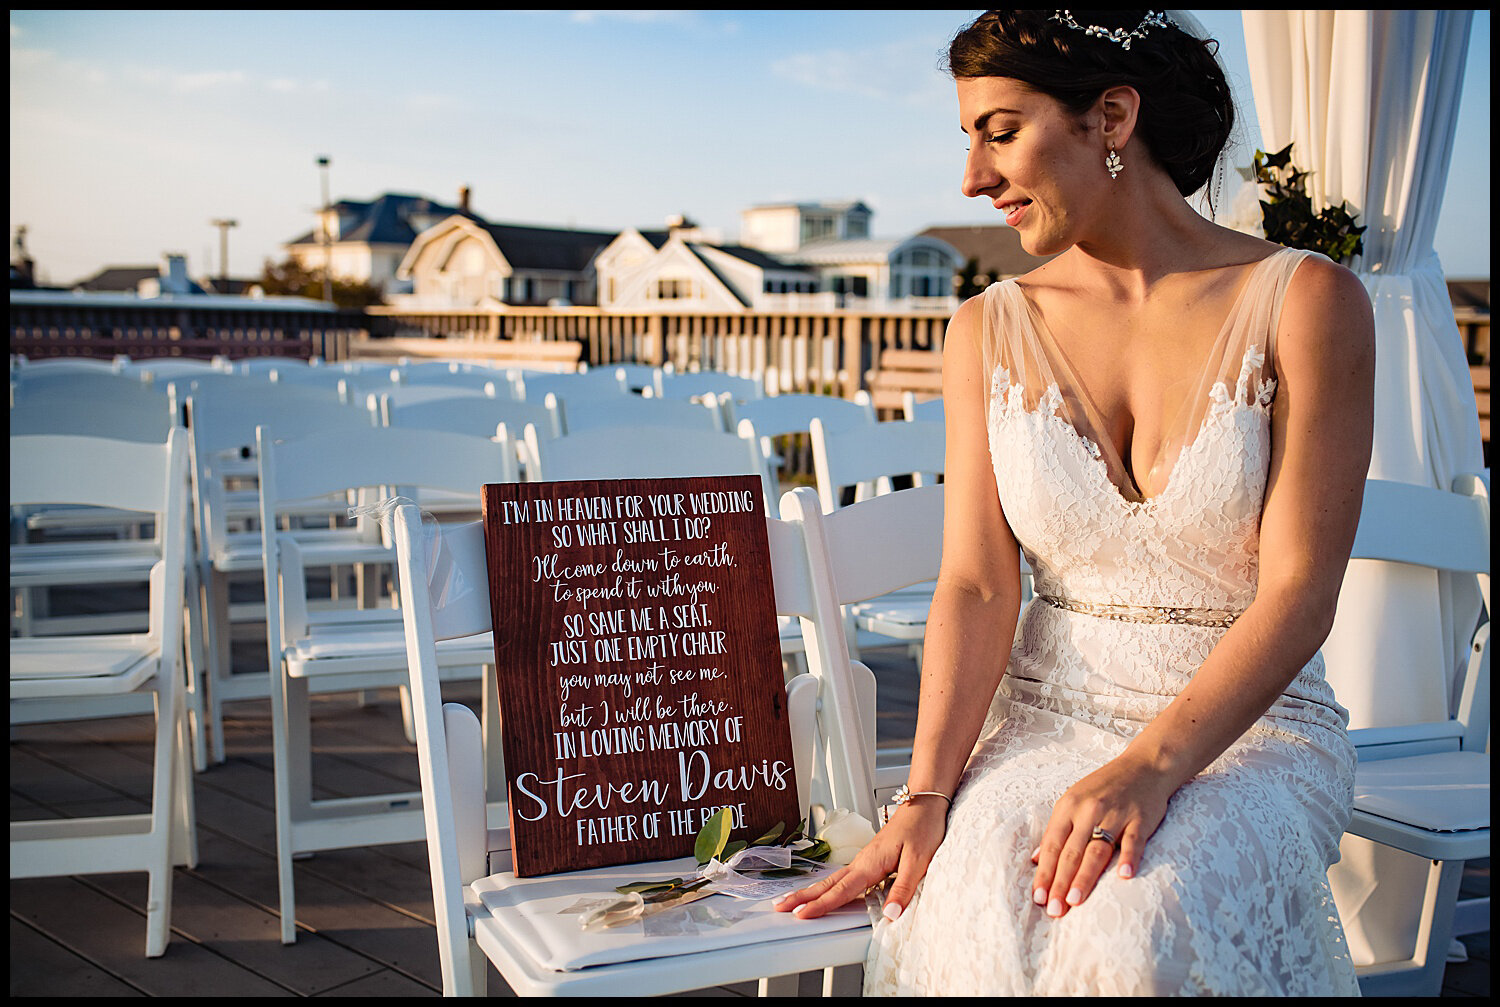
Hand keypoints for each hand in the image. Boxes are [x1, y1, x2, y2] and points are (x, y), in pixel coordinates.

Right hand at [774, 799, 948, 921]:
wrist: (925, 805)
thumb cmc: (923, 829)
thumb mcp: (919, 862)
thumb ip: (903, 889)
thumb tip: (890, 914)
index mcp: (871, 863)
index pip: (842, 890)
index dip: (821, 905)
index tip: (802, 916)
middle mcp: (863, 861)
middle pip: (827, 883)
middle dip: (803, 896)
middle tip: (781, 907)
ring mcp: (864, 859)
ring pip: (833, 878)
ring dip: (812, 891)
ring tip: (794, 900)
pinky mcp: (870, 858)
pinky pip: (843, 875)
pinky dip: (828, 885)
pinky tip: (826, 890)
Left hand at [1029, 755, 1175, 918]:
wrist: (1143, 766)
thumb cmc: (1104, 787)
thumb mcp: (1073, 801)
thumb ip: (1057, 830)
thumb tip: (1036, 859)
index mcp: (1068, 806)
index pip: (1053, 844)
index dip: (1045, 872)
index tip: (1039, 897)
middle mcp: (1089, 810)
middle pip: (1072, 852)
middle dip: (1061, 882)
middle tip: (1055, 909)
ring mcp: (1115, 813)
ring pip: (1097, 849)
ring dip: (1085, 877)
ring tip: (1075, 901)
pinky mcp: (1140, 818)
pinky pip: (1134, 840)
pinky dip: (1129, 857)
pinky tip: (1124, 876)